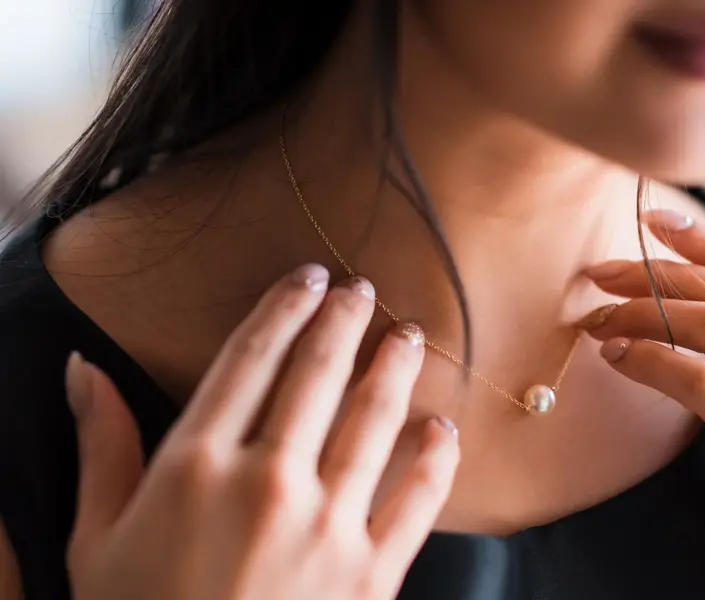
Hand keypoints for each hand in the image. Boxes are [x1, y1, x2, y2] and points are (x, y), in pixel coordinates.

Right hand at [64, 266, 458, 599]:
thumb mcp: (97, 540)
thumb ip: (101, 448)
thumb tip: (83, 368)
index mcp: (196, 465)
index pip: (249, 358)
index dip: (284, 308)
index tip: (308, 278)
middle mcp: (268, 482)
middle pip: (317, 375)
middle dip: (344, 322)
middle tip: (362, 290)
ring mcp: (327, 527)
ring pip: (374, 421)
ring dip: (394, 369)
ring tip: (407, 336)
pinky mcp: (371, 574)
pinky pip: (417, 501)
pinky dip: (436, 459)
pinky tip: (443, 429)